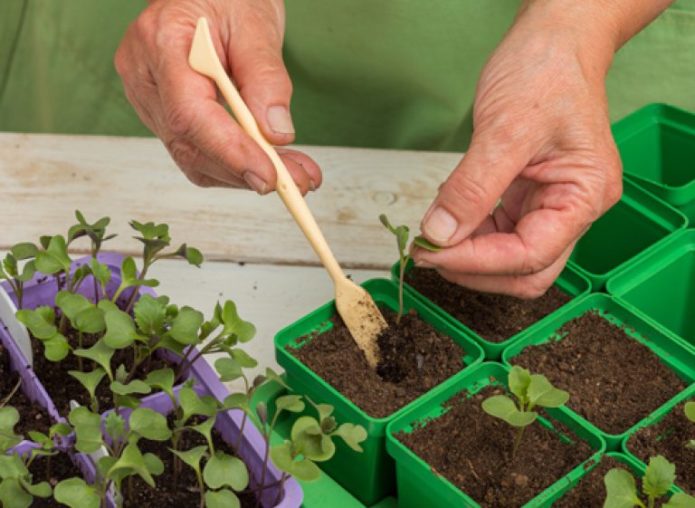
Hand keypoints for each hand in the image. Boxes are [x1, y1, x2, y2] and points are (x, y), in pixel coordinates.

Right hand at [115, 0, 320, 193]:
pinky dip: (236, 165)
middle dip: (248, 170)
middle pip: (191, 144)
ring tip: (296, 175)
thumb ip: (266, 78)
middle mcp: (145, 76)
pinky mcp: (164, 114)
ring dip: (247, 174)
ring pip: (194, 157)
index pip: (190, 114)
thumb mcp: (255, 23)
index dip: (230, 152)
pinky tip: (270, 164)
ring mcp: (149, 99)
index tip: (268, 176)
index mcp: (160, 42)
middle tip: (299, 182)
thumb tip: (276, 134)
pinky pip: (197, 152)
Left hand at [413, 3, 623, 297]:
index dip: (477, 262)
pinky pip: (499, 232)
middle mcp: (573, 208)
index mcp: (584, 196)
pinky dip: (470, 235)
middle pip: (526, 270)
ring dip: (469, 255)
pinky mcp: (528, 197)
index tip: (431, 253)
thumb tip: (440, 234)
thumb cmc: (546, 71)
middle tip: (428, 255)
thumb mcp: (505, 129)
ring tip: (431, 238)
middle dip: (475, 269)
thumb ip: (472, 188)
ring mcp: (551, 204)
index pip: (529, 255)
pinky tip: (447, 221)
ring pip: (509, 257)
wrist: (553, 41)